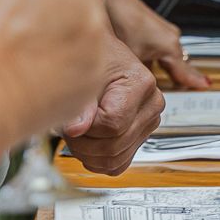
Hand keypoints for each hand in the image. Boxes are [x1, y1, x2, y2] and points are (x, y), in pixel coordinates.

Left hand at [61, 31, 166, 174]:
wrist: (100, 54)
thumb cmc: (93, 56)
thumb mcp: (85, 71)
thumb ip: (80, 101)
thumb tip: (76, 129)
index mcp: (142, 84)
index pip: (113, 124)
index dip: (86, 127)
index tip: (70, 120)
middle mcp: (151, 105)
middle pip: (114, 145)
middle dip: (83, 142)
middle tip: (68, 128)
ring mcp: (148, 123)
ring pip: (115, 160)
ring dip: (87, 153)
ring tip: (76, 133)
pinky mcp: (140, 137)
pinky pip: (118, 164)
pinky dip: (98, 161)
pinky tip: (87, 143)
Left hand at [107, 0, 209, 89]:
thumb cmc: (121, 20)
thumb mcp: (132, 57)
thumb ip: (142, 75)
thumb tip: (143, 88)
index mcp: (170, 46)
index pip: (186, 71)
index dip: (194, 82)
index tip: (205, 86)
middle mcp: (170, 36)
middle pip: (179, 64)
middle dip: (176, 78)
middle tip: (177, 90)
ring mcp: (162, 30)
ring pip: (168, 56)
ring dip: (163, 67)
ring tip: (156, 79)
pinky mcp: (152, 27)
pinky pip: (160, 48)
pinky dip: (155, 57)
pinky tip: (142, 62)